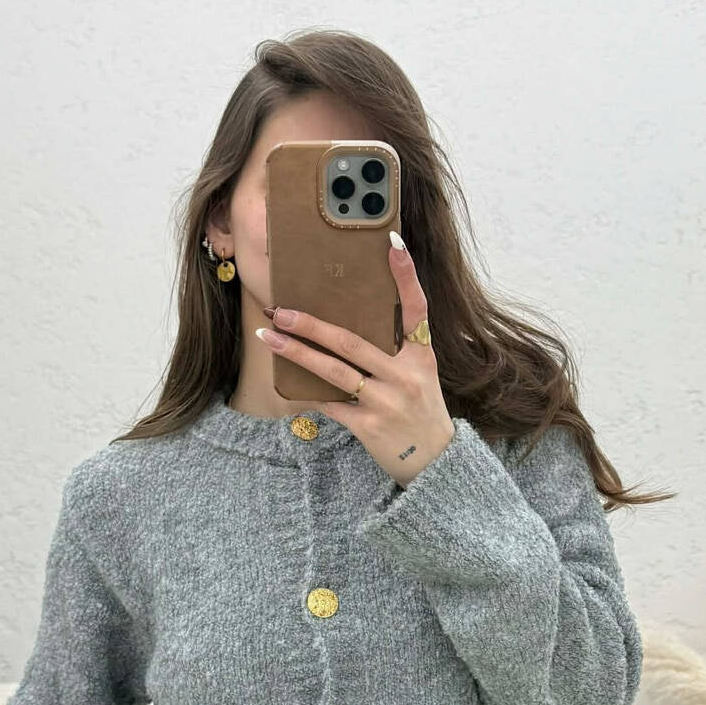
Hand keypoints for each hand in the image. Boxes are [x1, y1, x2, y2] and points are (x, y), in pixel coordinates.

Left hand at [256, 233, 455, 488]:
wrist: (434, 462)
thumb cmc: (421, 412)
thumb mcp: (420, 375)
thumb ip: (395, 351)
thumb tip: (349, 324)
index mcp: (421, 356)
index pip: (416, 307)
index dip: (406, 275)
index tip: (391, 242)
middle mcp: (405, 375)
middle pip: (351, 341)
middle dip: (312, 324)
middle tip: (281, 310)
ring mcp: (386, 402)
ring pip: (333, 371)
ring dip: (297, 353)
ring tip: (271, 337)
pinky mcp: (369, 427)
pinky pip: (330, 404)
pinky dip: (309, 393)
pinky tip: (287, 382)